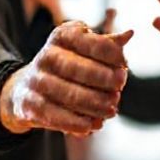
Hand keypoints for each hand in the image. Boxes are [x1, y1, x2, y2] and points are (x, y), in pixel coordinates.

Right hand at [0, 21, 133, 136]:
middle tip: (119, 89)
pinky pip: (54, 114)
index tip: (125, 66)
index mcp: (62, 36)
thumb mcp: (86, 51)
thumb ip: (108, 45)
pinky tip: (92, 126)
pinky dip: (74, 122)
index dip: (110, 54)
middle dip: (102, 79)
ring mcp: (36, 80)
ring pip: (67, 94)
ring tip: (111, 110)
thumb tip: (130, 33)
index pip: (88, 42)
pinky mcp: (30, 103)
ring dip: (93, 104)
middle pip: (76, 68)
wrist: (29, 88)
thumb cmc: (68, 67)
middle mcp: (47, 55)